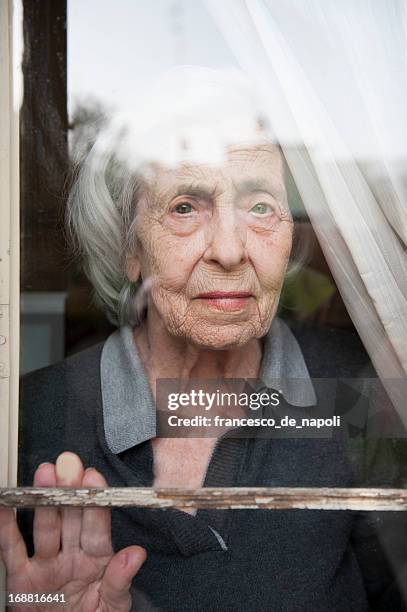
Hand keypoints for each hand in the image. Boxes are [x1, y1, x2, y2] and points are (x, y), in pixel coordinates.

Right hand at [0, 452, 145, 610]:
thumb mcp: (111, 606)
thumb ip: (120, 581)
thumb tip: (136, 554)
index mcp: (97, 558)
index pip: (97, 525)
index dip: (95, 500)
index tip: (93, 478)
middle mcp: (72, 554)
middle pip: (71, 517)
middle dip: (69, 488)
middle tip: (69, 462)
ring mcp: (46, 563)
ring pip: (45, 526)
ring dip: (43, 500)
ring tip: (44, 473)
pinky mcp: (21, 578)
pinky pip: (12, 549)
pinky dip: (6, 528)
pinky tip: (6, 505)